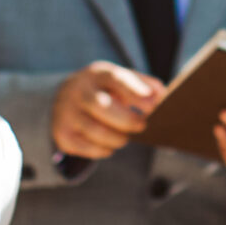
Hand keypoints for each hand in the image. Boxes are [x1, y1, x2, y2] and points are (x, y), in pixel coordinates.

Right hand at [50, 62, 164, 159]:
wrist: (64, 97)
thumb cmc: (104, 89)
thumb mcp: (121, 80)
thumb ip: (145, 85)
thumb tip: (163, 96)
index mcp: (96, 73)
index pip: (116, 79)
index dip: (136, 93)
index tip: (153, 107)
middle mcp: (77, 90)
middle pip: (102, 106)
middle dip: (126, 120)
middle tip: (141, 126)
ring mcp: (65, 112)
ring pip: (95, 131)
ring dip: (117, 139)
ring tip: (124, 138)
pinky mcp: (62, 134)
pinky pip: (86, 148)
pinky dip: (103, 150)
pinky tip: (109, 146)